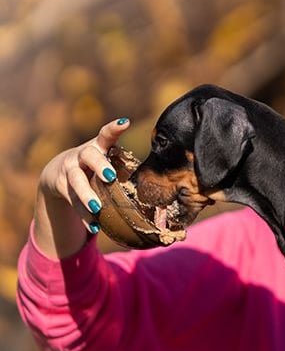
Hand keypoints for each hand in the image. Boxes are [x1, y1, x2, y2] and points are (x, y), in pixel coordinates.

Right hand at [33, 118, 129, 257]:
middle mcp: (81, 156)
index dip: (114, 128)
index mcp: (97, 147)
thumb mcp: (105, 160)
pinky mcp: (61, 188)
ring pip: (76, 183)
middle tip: (111, 176)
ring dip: (87, 196)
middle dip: (99, 166)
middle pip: (88, 157)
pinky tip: (95, 226)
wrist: (57, 174)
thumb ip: (123, 165)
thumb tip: (161, 183)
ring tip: (99, 208)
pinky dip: (84, 217)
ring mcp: (68, 171)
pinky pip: (73, 203)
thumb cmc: (93, 168)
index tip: (124, 123)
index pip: (105, 134)